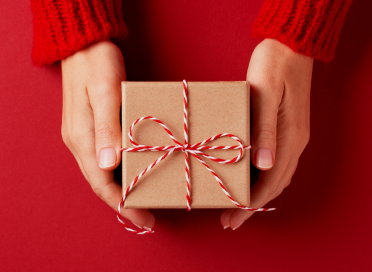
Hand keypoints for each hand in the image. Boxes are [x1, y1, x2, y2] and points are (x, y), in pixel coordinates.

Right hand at [61, 40, 153, 230]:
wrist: (85, 45)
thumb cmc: (98, 64)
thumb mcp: (106, 92)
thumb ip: (107, 128)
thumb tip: (109, 165)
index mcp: (83, 137)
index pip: (101, 182)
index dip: (122, 204)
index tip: (143, 219)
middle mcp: (80, 141)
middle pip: (101, 182)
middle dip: (123, 202)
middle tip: (147, 215)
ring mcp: (84, 135)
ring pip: (103, 172)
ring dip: (121, 189)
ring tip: (143, 199)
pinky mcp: (92, 128)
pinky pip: (104, 159)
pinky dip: (119, 172)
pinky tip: (133, 173)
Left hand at [221, 39, 312, 229]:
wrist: (290, 46)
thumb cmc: (273, 66)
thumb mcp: (265, 94)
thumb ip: (265, 129)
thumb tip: (263, 165)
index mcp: (289, 137)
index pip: (270, 181)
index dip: (250, 203)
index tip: (232, 218)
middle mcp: (293, 142)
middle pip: (274, 185)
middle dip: (252, 206)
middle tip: (230, 221)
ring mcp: (292, 136)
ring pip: (276, 176)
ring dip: (257, 194)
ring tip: (236, 207)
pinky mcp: (286, 130)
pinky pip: (276, 163)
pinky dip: (262, 178)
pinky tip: (248, 179)